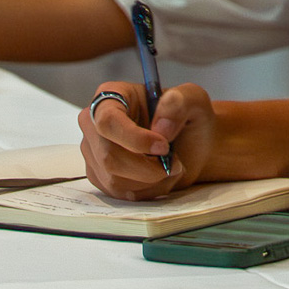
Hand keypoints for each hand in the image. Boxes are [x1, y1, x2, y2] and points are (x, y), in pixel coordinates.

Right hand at [78, 81, 216, 199]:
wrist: (192, 144)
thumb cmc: (188, 117)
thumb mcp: (194, 99)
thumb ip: (180, 102)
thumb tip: (161, 128)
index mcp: (112, 95)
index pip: (108, 121)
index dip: (134, 138)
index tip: (164, 146)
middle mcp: (94, 123)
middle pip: (108, 156)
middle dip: (146, 168)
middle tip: (174, 164)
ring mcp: (94, 151)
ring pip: (114, 179)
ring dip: (151, 180)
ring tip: (171, 167)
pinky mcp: (101, 176)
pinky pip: (119, 193)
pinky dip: (147, 191)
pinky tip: (161, 178)